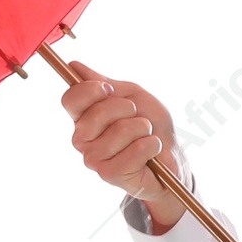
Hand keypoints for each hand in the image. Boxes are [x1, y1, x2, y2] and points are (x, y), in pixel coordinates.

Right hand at [59, 61, 185, 230]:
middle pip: (96, 114)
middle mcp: (83, 140)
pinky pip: (134, 151)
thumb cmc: (150, 126)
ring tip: (146, 135)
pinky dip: (151, 146)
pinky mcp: (110, 175)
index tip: (109, 89)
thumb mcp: (130, 95)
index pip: (71, 99)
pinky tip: (151, 150)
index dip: (90, 90)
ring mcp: (94, 159)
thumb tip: (74, 66)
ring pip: (120, 131)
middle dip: (126, 109)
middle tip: (137, 117)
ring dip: (143, 128)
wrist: (170, 156)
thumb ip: (102, 82)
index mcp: (83, 118)